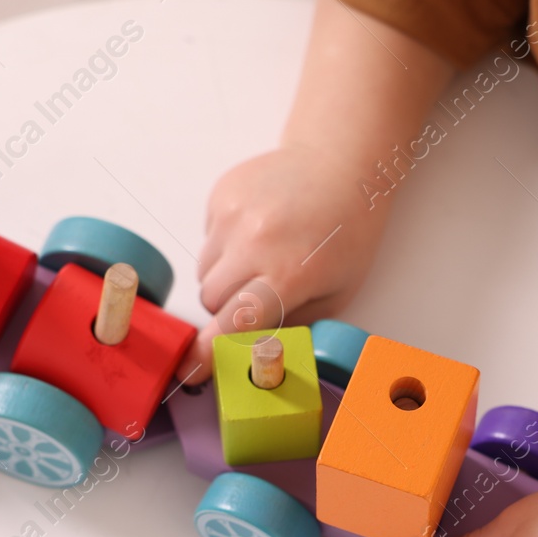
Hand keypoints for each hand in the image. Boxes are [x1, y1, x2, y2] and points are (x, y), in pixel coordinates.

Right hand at [178, 144, 388, 384]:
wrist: (340, 165)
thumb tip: (254, 351)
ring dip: (225, 277)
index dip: (210, 350)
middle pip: (212, 299)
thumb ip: (294, 326)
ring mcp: (234, 214)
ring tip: (263, 257)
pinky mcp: (222, 194)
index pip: (236, 321)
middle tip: (260, 294)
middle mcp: (256, 242)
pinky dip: (226, 245)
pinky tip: (259, 231)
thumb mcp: (337, 293)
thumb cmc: (346, 235)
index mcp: (290, 273)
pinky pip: (207, 239)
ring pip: (204, 271)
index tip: (191, 371)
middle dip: (227, 309)